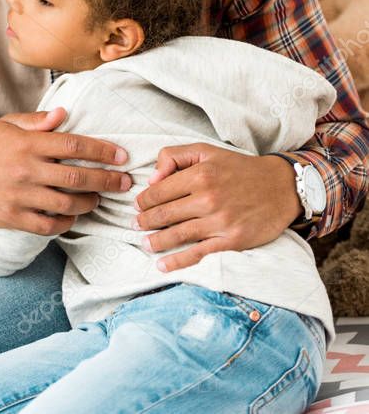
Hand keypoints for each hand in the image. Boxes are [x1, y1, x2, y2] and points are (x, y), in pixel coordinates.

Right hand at [0, 107, 130, 235]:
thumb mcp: (7, 125)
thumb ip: (37, 121)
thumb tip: (64, 113)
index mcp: (28, 143)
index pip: (74, 145)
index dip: (102, 150)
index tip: (121, 156)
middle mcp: (26, 169)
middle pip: (77, 176)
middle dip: (107, 180)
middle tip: (125, 183)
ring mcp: (20, 196)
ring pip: (67, 204)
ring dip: (89, 202)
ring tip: (98, 198)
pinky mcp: (13, 217)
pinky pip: (48, 225)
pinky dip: (66, 223)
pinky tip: (74, 216)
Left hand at [133, 144, 301, 272]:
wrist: (281, 186)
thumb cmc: (239, 168)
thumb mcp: (206, 151)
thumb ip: (174, 157)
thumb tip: (152, 179)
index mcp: (199, 174)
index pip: (159, 191)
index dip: (143, 201)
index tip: (138, 206)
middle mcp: (207, 198)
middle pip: (164, 215)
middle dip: (144, 222)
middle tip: (136, 226)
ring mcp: (220, 222)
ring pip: (177, 235)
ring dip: (155, 242)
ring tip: (144, 244)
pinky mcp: (232, 241)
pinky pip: (198, 254)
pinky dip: (177, 261)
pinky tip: (162, 265)